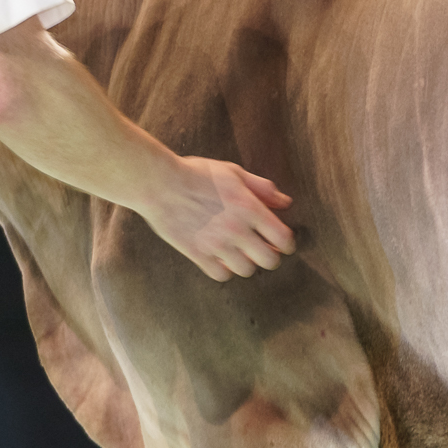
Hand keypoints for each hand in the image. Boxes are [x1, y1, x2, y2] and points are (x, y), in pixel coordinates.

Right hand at [145, 155, 295, 280]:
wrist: (159, 183)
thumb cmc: (197, 174)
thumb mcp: (234, 173)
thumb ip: (262, 188)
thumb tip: (285, 203)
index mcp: (249, 208)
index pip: (283, 239)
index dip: (287, 244)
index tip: (283, 243)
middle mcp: (236, 229)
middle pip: (270, 261)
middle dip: (271, 256)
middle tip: (264, 250)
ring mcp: (216, 244)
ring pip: (246, 270)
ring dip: (247, 263)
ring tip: (241, 253)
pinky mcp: (197, 254)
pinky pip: (221, 275)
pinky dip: (225, 270)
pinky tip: (222, 258)